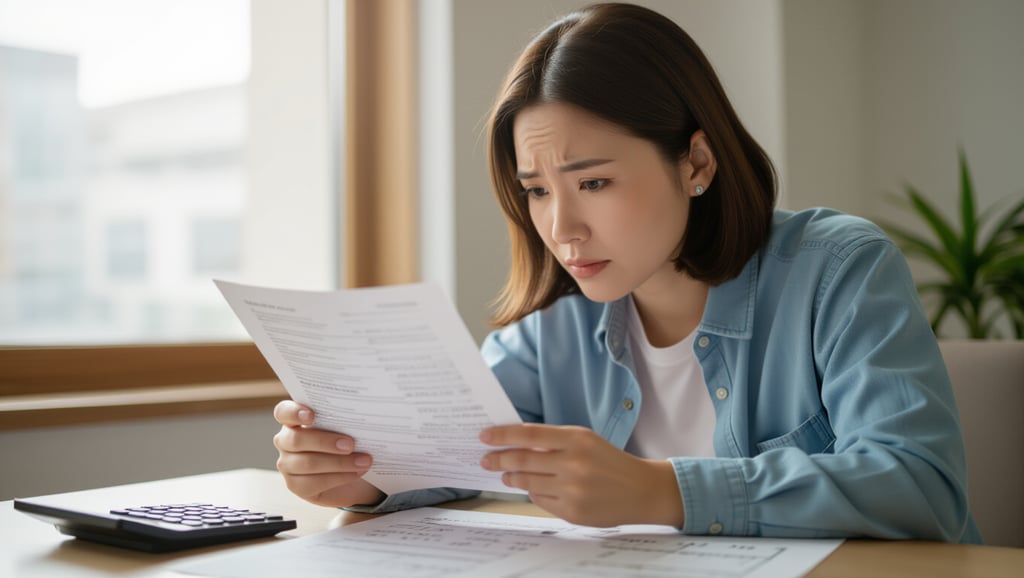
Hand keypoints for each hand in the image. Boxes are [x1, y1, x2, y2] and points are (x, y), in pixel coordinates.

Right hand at [272, 400, 383, 507]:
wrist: (354, 473)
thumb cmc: (348, 442)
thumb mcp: (346, 427)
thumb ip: (344, 419)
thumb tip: (363, 413)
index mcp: (294, 420)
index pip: (284, 412)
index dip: (294, 413)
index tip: (311, 416)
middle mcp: (285, 441)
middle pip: (296, 440)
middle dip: (325, 441)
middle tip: (351, 444)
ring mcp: (288, 464)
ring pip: (308, 463)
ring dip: (340, 462)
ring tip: (364, 461)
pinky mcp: (296, 485)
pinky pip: (315, 482)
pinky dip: (340, 477)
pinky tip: (357, 472)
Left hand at [480, 424, 682, 527]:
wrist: (641, 490)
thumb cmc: (609, 460)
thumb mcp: (585, 440)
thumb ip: (553, 442)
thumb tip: (515, 444)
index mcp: (576, 439)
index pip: (529, 434)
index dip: (503, 435)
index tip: (485, 436)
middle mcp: (573, 464)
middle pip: (522, 460)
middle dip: (499, 459)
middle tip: (486, 458)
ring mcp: (572, 490)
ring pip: (527, 483)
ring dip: (511, 477)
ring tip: (505, 474)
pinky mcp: (572, 512)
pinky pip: (540, 500)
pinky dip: (532, 492)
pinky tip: (531, 487)